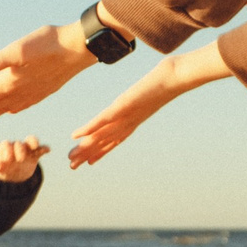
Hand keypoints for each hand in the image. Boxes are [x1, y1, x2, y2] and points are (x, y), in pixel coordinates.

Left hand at [0, 22, 92, 128]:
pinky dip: (6, 110)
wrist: (79, 49)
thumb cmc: (48, 45)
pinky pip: (18, 107)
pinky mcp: (40, 91)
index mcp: (8, 84)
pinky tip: (7, 110)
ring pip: (2, 109)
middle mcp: (18, 94)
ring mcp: (30, 95)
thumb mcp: (17, 50)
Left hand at [0, 136, 49, 182]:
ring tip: (35, 146)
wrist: (14, 174)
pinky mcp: (35, 154)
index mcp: (6, 148)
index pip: (6, 145)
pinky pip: (41, 149)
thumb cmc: (4, 168)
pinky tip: (47, 150)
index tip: (7, 160)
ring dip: (33, 142)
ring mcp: (26, 150)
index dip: (7, 150)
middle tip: (20, 159)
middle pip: (19, 144)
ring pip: (31, 141)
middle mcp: (16, 146)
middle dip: (20, 150)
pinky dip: (44, 148)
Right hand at [68, 44, 234, 166]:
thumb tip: (145, 93)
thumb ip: (146, 94)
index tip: (90, 162)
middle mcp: (128, 122)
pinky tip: (75, 136)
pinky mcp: (121, 106)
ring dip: (84, 147)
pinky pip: (102, 120)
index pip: (115, 141)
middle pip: (104, 142)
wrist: (176, 79)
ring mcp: (124, 116)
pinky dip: (88, 129)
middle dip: (88, 154)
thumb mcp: (152, 91)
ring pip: (100, 135)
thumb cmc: (166, 82)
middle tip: (72, 168)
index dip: (102, 152)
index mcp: (133, 121)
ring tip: (70, 159)